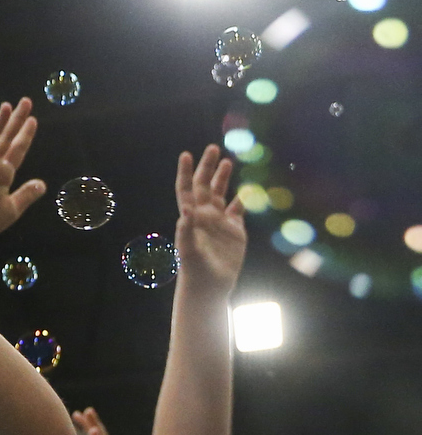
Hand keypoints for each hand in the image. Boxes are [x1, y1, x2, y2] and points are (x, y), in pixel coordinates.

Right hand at [0, 99, 46, 247]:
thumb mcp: (12, 209)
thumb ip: (26, 195)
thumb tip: (42, 183)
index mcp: (2, 174)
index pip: (16, 150)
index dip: (25, 135)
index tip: (33, 119)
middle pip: (5, 139)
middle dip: (15, 121)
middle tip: (25, 101)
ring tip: (6, 107)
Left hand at [175, 146, 245, 287]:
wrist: (210, 286)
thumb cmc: (195, 270)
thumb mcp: (188, 250)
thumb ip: (186, 230)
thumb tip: (186, 209)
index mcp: (191, 216)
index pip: (186, 189)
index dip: (185, 172)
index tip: (186, 154)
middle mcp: (204, 216)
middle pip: (204, 186)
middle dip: (208, 167)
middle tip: (212, 148)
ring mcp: (220, 222)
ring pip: (221, 194)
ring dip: (223, 178)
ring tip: (228, 161)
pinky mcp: (235, 231)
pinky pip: (239, 210)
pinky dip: (244, 199)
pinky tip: (249, 188)